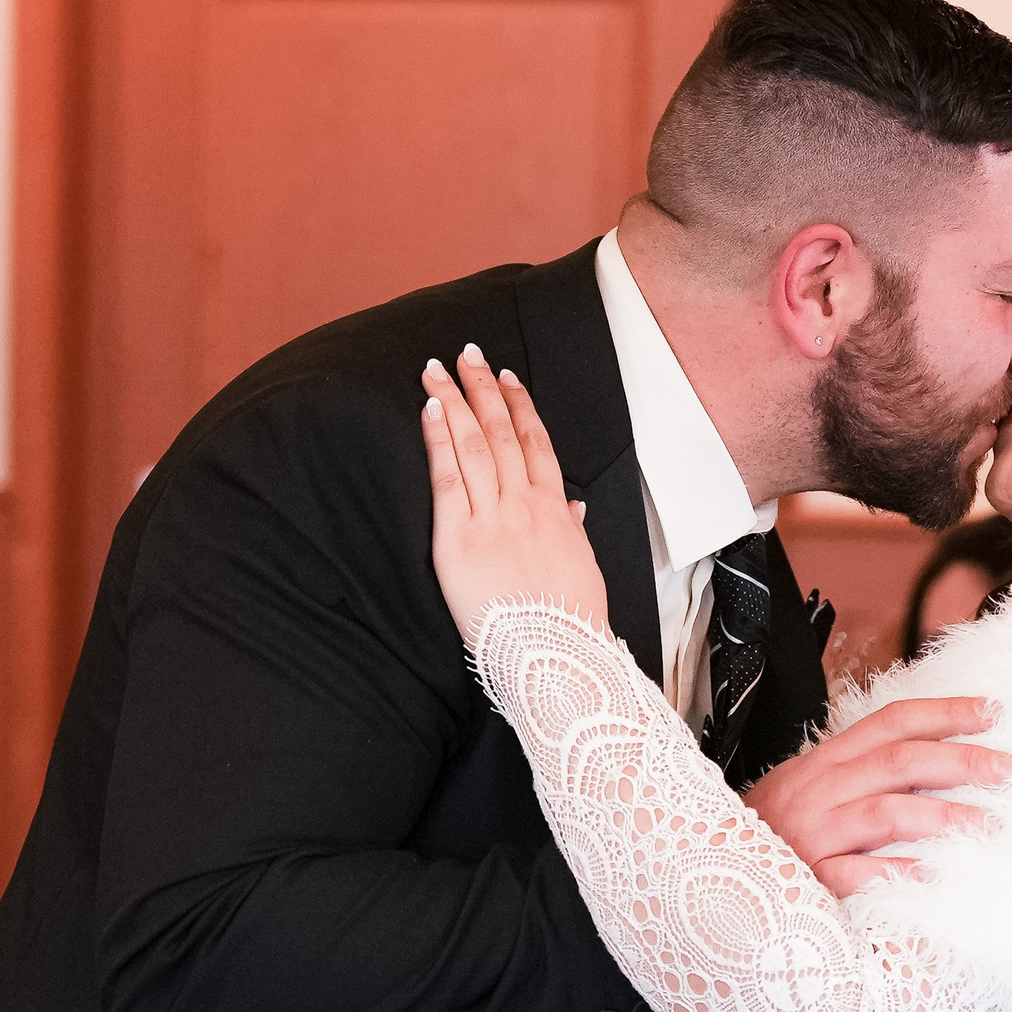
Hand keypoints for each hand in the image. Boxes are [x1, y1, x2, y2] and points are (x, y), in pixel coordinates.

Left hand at [420, 346, 608, 645]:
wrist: (557, 657)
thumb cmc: (570, 622)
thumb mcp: (582, 569)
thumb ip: (573, 532)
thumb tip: (572, 507)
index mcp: (555, 512)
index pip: (536, 444)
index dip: (520, 407)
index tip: (507, 378)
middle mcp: (525, 505)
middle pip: (501, 433)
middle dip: (483, 390)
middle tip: (467, 354)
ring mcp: (493, 519)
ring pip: (474, 446)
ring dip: (455, 402)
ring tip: (438, 370)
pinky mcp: (460, 540)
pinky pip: (448, 479)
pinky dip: (439, 441)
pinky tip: (430, 411)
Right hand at [746, 698, 1011, 897]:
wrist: (702, 877)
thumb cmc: (767, 839)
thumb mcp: (806, 792)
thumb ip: (856, 776)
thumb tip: (926, 765)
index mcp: (822, 763)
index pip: (889, 723)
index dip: (943, 712)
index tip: (991, 711)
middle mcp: (818, 791)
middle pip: (898, 761)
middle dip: (959, 760)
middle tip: (1008, 768)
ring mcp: (812, 834)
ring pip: (886, 811)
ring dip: (945, 815)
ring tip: (988, 825)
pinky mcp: (807, 879)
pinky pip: (860, 873)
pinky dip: (900, 873)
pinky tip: (936, 877)